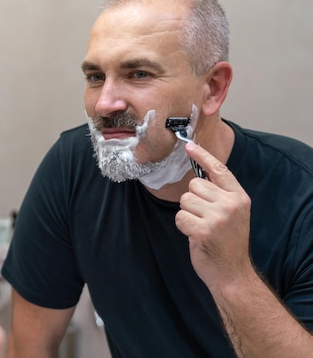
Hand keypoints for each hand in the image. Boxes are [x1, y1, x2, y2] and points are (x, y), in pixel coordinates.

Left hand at [175, 142, 254, 289]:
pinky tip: (194, 235)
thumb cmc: (227, 243)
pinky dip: (183, 226)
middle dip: (192, 200)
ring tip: (200, 227)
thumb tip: (197, 179)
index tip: (189, 145)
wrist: (232, 273)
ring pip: (185, 200)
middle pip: (194, 185)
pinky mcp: (203, 230)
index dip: (203, 156)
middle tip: (204, 219)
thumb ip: (219, 195)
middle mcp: (230, 204)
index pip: (219, 170)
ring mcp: (218, 217)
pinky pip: (180, 217)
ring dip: (187, 214)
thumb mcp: (232, 214)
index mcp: (239, 197)